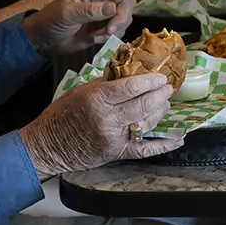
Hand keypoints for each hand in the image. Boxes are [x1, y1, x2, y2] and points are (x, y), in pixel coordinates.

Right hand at [20, 73, 181, 175]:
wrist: (48, 146)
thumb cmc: (61, 115)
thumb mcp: (80, 91)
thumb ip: (106, 82)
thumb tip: (128, 71)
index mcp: (97, 99)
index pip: (132, 87)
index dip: (150, 81)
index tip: (161, 77)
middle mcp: (107, 118)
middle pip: (144, 104)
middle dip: (161, 95)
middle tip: (168, 88)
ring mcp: (114, 138)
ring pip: (147, 123)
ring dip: (161, 112)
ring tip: (165, 104)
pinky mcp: (117, 153)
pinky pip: (145, 149)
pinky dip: (163, 145)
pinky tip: (177, 138)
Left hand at [23, 0, 141, 55]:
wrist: (45, 40)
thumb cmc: (52, 19)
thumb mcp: (67, 13)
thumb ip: (90, 10)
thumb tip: (113, 8)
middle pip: (127, 0)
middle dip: (122, 15)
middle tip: (111, 28)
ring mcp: (105, 12)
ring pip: (126, 16)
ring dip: (117, 27)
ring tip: (100, 34)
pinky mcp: (105, 27)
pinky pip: (120, 30)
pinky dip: (112, 36)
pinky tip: (97, 38)